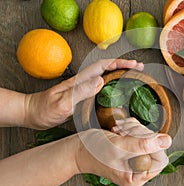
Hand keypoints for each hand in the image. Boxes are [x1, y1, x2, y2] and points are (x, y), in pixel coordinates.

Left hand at [23, 59, 143, 129]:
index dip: (119, 63)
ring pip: (105, 77)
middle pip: (107, 68)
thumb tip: (102, 80)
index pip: (103, 66)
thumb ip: (81, 92)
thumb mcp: (63, 103)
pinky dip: (113, 85)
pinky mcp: (82, 96)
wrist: (32, 113)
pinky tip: (117, 92)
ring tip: (133, 77)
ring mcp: (83, 88)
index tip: (134, 64)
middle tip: (139, 68)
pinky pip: (101, 88)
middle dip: (124, 66)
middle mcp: (83, 82)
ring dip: (120, 74)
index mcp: (80, 80)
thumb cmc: (45, 110)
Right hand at [74, 118, 171, 185]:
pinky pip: (140, 132)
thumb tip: (167, 141)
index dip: (151, 144)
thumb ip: (144, 145)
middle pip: (155, 145)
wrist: (77, 148)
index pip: (161, 158)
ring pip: (148, 136)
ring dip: (133, 129)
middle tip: (123, 134)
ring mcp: (135, 158)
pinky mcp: (132, 147)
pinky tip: (119, 130)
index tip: (135, 138)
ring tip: (118, 132)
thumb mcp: (119, 148)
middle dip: (139, 134)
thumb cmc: (92, 151)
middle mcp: (138, 169)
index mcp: (137, 177)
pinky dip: (130, 127)